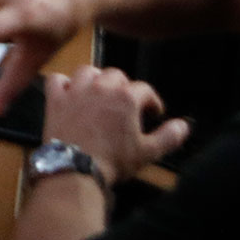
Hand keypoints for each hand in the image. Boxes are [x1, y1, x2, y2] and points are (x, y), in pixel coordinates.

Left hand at [42, 66, 186, 186]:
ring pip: (88, 71)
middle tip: (126, 104)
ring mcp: (76, 90)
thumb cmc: (114, 161)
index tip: (152, 112)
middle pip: (116, 75)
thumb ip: (169, 136)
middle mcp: (101, 87)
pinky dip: (64, 83)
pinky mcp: (56, 99)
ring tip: (100, 93)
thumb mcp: (148, 152)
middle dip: (124, 87)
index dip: (152, 100)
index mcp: (126, 97)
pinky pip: (57, 79)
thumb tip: (183, 125)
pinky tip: (70, 92)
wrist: (76, 168)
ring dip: (96, 79)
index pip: (145, 89)